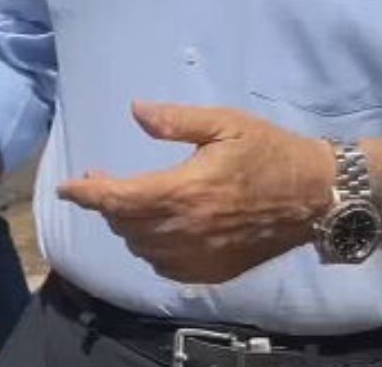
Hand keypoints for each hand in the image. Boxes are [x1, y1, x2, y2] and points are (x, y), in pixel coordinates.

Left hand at [57, 101, 334, 284]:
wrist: (314, 195)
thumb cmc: (269, 151)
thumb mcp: (225, 123)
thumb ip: (177, 120)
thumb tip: (137, 111)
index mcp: (185, 189)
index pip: (119, 198)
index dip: (87, 194)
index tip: (67, 188)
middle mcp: (185, 229)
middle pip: (125, 224)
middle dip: (107, 204)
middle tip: (104, 183)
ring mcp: (198, 255)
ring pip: (141, 247)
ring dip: (128, 226)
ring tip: (131, 203)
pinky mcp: (212, 271)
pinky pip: (165, 267)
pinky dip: (151, 249)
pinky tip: (159, 231)